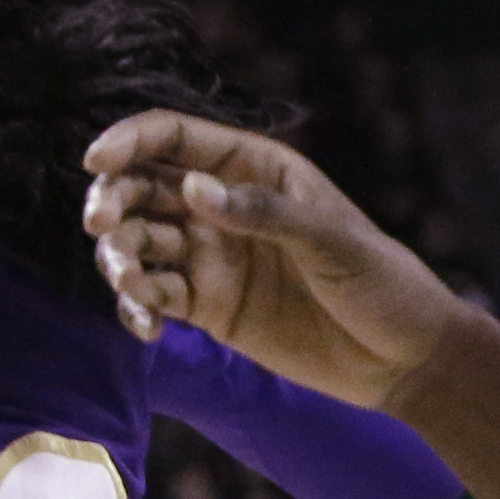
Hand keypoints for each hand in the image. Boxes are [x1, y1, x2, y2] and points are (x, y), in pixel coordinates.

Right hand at [82, 113, 469, 411]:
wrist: (405, 360)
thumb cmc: (382, 282)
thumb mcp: (332, 240)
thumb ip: (261, 213)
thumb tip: (190, 190)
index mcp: (253, 168)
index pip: (175, 138)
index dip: (129, 140)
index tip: (94, 162)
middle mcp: (222, 204)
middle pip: (142, 186)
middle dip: (112, 201)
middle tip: (101, 227)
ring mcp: (212, 255)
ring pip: (140, 241)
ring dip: (120, 257)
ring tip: (131, 283)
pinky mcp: (208, 307)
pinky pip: (156, 297)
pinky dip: (138, 306)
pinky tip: (146, 326)